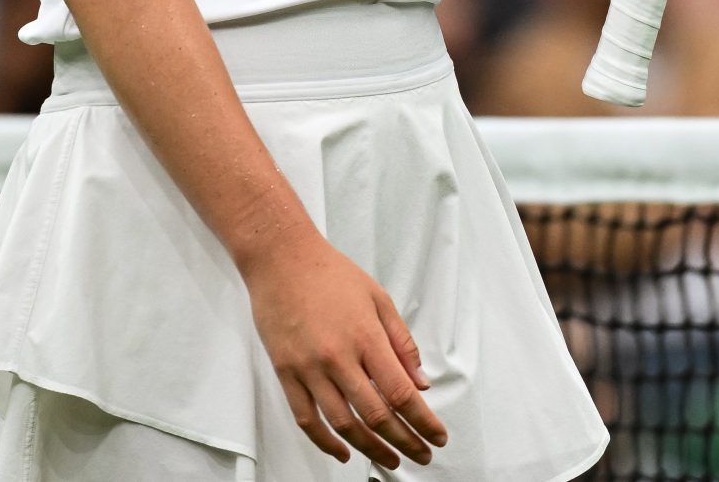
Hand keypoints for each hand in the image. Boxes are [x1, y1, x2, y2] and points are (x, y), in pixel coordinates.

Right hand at [241, 233, 446, 469]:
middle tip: (421, 455)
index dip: (423, 421)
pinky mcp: (286, 372)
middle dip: (405, 442)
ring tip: (390, 460)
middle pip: (376, 415)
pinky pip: (307, 418)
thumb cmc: (330, 273)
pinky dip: (326, 442)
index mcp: (366, 337)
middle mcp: (337, 357)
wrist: (281, 258)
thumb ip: (402, 343)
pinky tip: (343, 452)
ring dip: (371, 449)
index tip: (437, 436)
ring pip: (344, 423)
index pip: (401, 393)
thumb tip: (420, 382)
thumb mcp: (378, 298)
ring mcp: (309, 368)